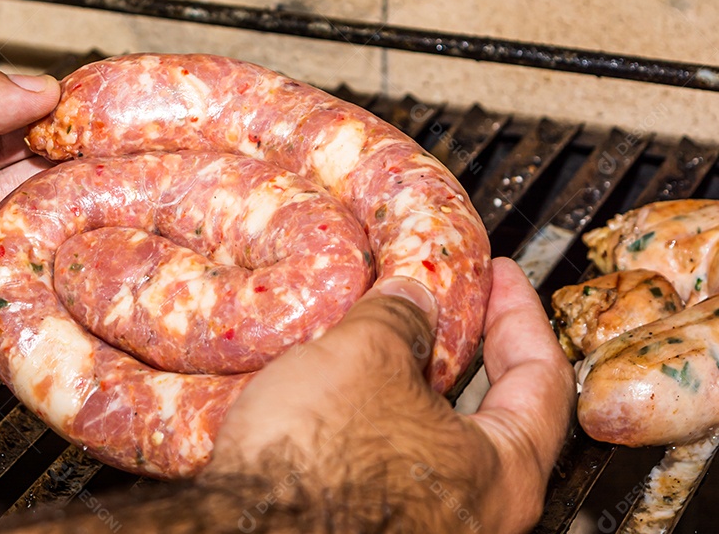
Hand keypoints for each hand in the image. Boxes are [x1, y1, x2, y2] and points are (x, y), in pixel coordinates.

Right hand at [206, 257, 575, 532]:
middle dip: (461, 350)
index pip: (542, 375)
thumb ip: (400, 316)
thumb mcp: (365, 355)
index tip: (500, 278)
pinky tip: (337, 394)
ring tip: (378, 342)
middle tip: (442, 306)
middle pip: (492, 413)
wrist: (245, 529)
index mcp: (504, 472)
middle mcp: (478, 513)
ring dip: (410, 387)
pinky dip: (376, 421)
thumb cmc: (316, 464)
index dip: (519, 311)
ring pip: (433, 441)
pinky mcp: (373, 527)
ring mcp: (425, 526)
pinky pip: (389, 464)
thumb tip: (408, 298)